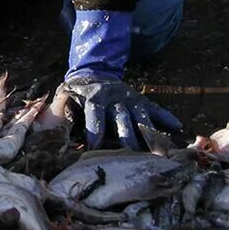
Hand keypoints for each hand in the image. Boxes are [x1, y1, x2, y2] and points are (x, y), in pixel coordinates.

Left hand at [59, 71, 180, 150]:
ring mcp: (130, 97)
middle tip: (135, 159)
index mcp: (94, 96)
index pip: (95, 114)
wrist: (93, 70)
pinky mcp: (140, 99)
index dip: (95, 131)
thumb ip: (61, 111)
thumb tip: (51, 130)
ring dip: (151, 134)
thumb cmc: (76, 92)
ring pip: (142, 116)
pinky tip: (177, 126)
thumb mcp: (65, 96)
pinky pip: (155, 108)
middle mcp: (115, 96)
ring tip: (160, 152)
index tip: (96, 149)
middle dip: (129, 138)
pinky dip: (165, 116)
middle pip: (122, 119)